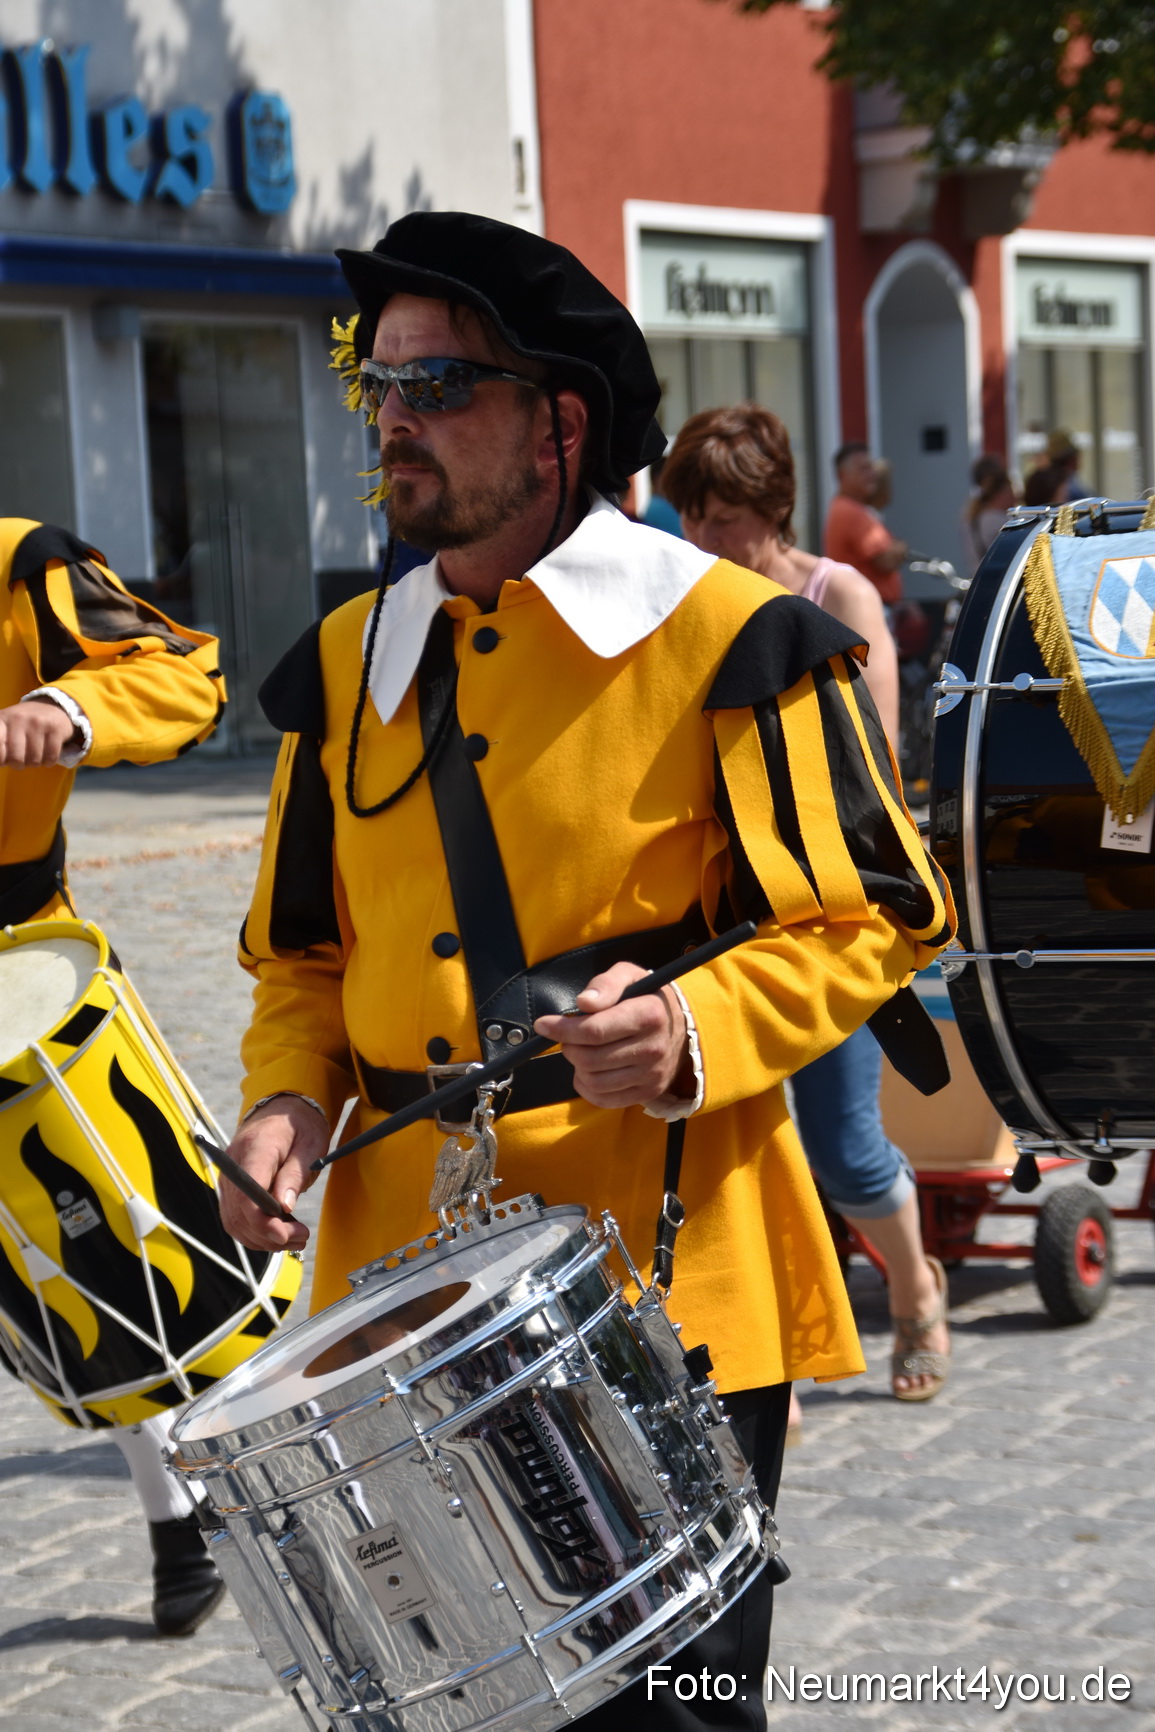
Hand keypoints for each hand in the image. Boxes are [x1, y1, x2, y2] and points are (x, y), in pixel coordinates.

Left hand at [0, 700, 78, 766]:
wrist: (51, 706)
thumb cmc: (22, 724)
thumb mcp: (4, 727)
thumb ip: (0, 744)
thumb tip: (0, 763)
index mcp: (2, 719)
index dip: (1, 759)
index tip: (4, 760)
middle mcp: (18, 718)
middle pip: (15, 759)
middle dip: (18, 764)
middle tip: (21, 758)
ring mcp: (38, 722)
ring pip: (34, 760)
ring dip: (35, 762)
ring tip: (34, 753)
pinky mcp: (55, 728)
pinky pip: (51, 757)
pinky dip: (49, 761)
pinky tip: (47, 752)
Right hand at [217, 1096, 328, 1251]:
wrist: (283, 1109)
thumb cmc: (300, 1125)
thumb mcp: (310, 1144)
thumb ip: (295, 1175)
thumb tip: (284, 1206)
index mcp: (255, 1150)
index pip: (246, 1195)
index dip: (262, 1222)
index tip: (286, 1234)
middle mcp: (233, 1165)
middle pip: (239, 1214)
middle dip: (268, 1235)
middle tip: (301, 1237)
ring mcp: (229, 1177)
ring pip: (234, 1222)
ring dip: (262, 1239)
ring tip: (294, 1238)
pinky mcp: (232, 1187)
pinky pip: (235, 1218)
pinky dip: (254, 1232)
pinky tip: (278, 1233)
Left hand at [533, 962, 691, 1109]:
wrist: (681, 1027)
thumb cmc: (646, 997)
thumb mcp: (629, 976)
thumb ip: (605, 984)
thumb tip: (584, 1003)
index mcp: (648, 1015)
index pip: (594, 1030)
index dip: (562, 1029)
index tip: (543, 1024)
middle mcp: (653, 1048)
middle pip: (590, 1058)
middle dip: (569, 1046)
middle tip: (569, 1036)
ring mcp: (652, 1074)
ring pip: (594, 1081)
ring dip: (577, 1067)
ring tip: (582, 1051)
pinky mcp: (648, 1092)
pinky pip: (604, 1099)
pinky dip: (587, 1087)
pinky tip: (588, 1071)